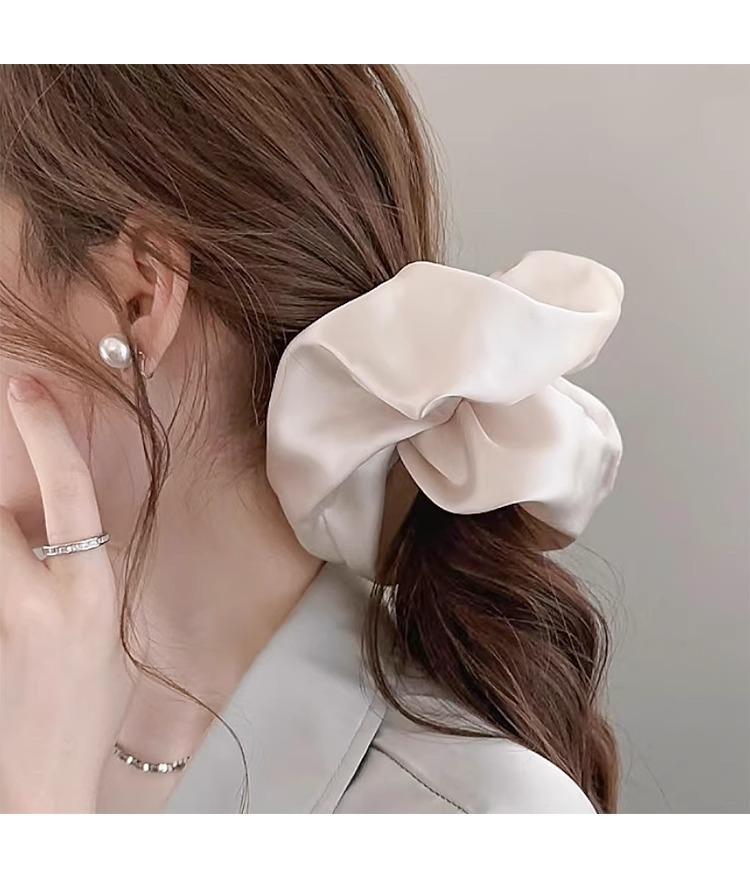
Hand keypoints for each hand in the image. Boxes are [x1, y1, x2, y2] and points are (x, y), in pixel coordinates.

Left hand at [0, 375, 134, 812]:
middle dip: (0, 500)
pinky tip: (13, 612)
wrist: (40, 779)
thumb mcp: (102, 625)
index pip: (69, 490)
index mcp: (89, 591)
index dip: (47, 430)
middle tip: (11, 482)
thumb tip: (48, 508)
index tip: (25, 384)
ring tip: (23, 577)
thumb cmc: (85, 703)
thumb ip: (78, 564)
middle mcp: (39, 599)